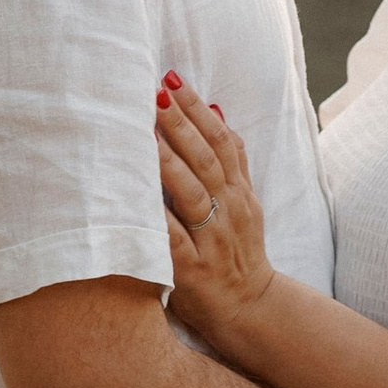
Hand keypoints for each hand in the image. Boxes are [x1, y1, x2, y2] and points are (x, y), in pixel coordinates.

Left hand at [158, 75, 274, 349]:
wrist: (251, 308)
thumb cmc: (237, 251)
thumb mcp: (244, 202)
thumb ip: (232, 160)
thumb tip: (214, 111)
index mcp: (238, 191)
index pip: (221, 140)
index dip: (197, 109)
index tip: (172, 79)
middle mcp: (229, 210)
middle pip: (206, 159)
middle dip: (180, 123)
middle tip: (154, 91)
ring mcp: (212, 239)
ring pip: (192, 193)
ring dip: (169, 161)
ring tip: (148, 132)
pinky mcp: (193, 268)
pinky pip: (174, 239)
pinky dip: (157, 217)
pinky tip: (136, 198)